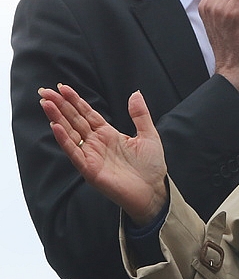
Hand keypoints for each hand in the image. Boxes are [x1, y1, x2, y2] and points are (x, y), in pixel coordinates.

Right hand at [39, 84, 166, 225]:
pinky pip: (74, 152)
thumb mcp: (148, 135)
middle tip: (45, 91)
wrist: (153, 191)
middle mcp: (96, 143)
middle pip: (74, 120)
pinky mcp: (89, 169)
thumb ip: (140, 115)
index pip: (87, 114)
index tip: (63, 87)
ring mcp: (91, 155)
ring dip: (57, 118)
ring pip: (70, 133)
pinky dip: (64, 140)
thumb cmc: (151, 167)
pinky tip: (55, 127)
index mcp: (108, 134)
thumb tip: (135, 93)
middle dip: (60, 105)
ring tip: (46, 103)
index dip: (75, 101)